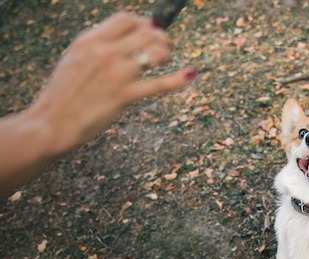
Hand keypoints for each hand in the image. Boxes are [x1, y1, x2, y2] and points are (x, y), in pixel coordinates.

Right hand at [30, 11, 195, 155]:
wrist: (52, 123)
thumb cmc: (64, 94)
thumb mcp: (75, 59)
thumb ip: (99, 46)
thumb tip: (128, 37)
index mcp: (90, 40)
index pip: (127, 19)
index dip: (144, 23)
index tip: (150, 32)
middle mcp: (104, 52)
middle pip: (146, 32)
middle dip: (161, 38)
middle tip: (165, 48)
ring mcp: (116, 74)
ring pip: (155, 52)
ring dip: (167, 54)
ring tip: (166, 61)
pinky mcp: (125, 96)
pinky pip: (159, 84)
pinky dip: (179, 79)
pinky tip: (191, 74)